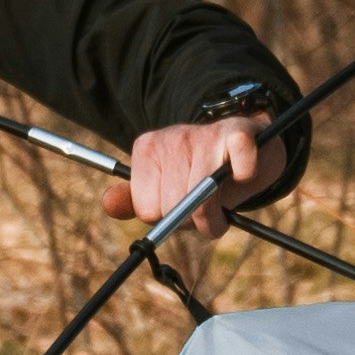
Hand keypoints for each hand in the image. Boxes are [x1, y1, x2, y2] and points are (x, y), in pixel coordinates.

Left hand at [122, 98, 300, 237]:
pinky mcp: (237, 133)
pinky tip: (241, 172)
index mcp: (147, 149)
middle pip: (175, 208)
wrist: (244, 142)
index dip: (168, 217)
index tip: (180, 203)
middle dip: (194, 221)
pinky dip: (245, 178)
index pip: (147, 210)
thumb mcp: (162, 185)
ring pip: (205, 202)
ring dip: (219, 215)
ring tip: (221, 198)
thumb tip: (109, 205)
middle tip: (205, 208)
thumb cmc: (200, 172)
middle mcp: (172, 137)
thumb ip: (134, 199)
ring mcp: (204, 134)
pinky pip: (239, 170)